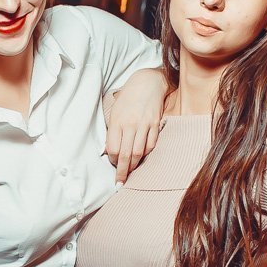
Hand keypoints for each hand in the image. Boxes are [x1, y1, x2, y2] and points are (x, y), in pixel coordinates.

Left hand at [106, 69, 167, 183]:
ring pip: (139, 152)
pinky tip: (143, 158)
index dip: (113, 161)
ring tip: (132, 171)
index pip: (114, 149)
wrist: (147, 83)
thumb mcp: (114, 113)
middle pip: (126, 155)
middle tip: (120, 183)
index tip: (114, 165)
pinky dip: (146, 154)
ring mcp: (144, 125)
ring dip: (135, 166)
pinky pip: (151, 145)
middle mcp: (131, 124)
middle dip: (123, 172)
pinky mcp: (156, 124)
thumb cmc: (127, 99)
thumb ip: (113, 132)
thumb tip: (110, 152)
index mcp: (117, 122)